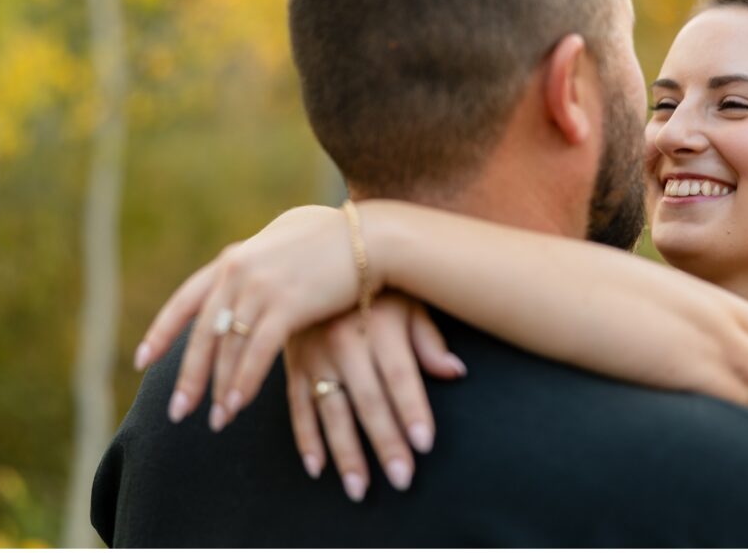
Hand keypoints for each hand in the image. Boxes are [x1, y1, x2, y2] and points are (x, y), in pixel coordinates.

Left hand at [134, 204, 380, 423]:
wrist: (374, 238)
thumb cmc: (338, 240)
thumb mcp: (286, 242)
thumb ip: (262, 260)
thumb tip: (252, 269)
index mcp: (235, 259)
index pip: (187, 300)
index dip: (163, 332)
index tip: (142, 360)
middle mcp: (239, 271)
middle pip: (203, 334)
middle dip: (189, 376)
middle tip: (177, 411)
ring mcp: (260, 287)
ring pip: (228, 349)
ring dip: (220, 389)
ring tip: (216, 421)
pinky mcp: (286, 305)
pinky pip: (255, 354)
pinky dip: (244, 383)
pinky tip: (237, 407)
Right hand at [283, 293, 465, 501]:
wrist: (320, 258)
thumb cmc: (378, 285)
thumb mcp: (408, 301)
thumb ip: (428, 338)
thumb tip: (455, 371)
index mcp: (378, 324)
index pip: (399, 375)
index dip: (412, 410)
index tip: (425, 444)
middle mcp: (344, 341)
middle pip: (368, 400)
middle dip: (385, 443)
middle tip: (403, 479)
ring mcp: (314, 354)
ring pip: (331, 411)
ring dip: (346, 453)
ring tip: (360, 489)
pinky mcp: (292, 364)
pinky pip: (297, 406)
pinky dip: (305, 439)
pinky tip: (316, 468)